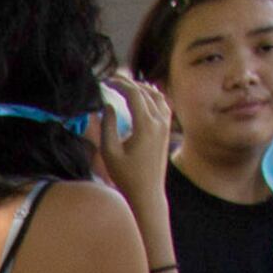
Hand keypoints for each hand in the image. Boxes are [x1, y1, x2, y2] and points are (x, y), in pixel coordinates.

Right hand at [96, 78, 173, 200]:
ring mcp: (166, 125)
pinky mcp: (167, 130)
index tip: (105, 81)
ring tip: (126, 85)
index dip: (119, 84)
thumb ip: (107, 126)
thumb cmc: (126, 176)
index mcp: (145, 126)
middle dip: (128, 83)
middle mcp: (159, 122)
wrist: (147, 192)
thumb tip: (108, 106)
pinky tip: (144, 95)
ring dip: (141, 87)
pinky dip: (153, 95)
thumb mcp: (110, 152)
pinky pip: (163, 104)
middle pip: (145, 92)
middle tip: (112, 80)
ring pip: (156, 96)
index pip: (134, 94)